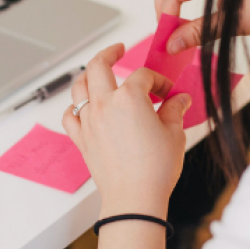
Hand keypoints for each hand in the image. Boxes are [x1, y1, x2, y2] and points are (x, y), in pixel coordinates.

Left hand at [62, 44, 190, 218]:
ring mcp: (89, 121)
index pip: (143, 76)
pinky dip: (74, 108)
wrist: (134, 198)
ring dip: (88, 75)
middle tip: (118, 49)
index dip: (158, 81)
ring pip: (79, 87)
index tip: (167, 92)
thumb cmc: (155, 168)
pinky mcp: (81, 139)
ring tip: (98, 73)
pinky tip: (82, 107)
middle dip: (109, 52)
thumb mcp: (174, 134)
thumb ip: (175, 110)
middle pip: (99, 65)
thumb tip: (179, 99)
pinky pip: (70, 116)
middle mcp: (104, 104)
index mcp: (129, 97)